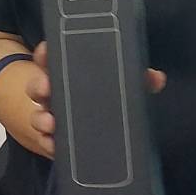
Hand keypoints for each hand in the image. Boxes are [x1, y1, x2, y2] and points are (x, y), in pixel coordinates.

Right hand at [24, 42, 166, 160]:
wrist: (92, 136)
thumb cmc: (104, 102)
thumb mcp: (122, 87)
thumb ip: (138, 80)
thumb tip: (157, 78)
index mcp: (67, 75)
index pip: (51, 58)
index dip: (46, 53)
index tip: (47, 51)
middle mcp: (54, 95)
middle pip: (39, 85)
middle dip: (40, 84)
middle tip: (47, 87)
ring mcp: (51, 118)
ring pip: (38, 115)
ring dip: (41, 117)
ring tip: (51, 122)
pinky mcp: (53, 142)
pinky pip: (45, 142)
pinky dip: (48, 143)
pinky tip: (54, 143)